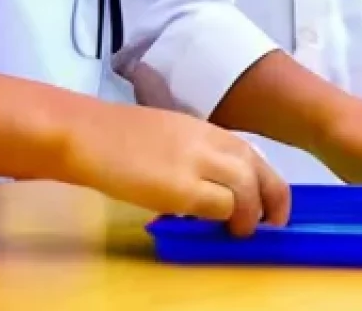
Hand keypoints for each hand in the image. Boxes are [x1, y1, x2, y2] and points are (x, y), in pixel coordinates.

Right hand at [60, 101, 288, 235]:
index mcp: (207, 130)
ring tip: (238, 231)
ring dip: (248, 213)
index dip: (268, 181)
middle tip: (271, 223)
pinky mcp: (178, 187)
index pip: (253, 154)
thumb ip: (200, 155)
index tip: (271, 203)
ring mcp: (194, 163)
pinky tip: (209, 226)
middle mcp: (208, 142)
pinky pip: (216, 204)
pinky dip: (220, 217)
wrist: (89, 134)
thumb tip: (216, 188)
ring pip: (245, 186)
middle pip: (257, 169)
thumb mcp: (174, 135)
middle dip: (273, 198)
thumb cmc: (122, 138)